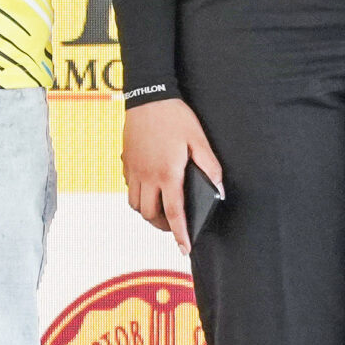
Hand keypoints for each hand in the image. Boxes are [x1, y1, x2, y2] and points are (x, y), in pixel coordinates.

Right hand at [120, 97, 222, 254]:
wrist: (147, 95)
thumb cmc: (175, 117)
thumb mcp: (199, 140)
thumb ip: (210, 167)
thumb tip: (219, 190)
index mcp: (167, 173)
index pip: (173, 213)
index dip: (180, 234)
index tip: (184, 249)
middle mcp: (147, 175)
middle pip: (149, 214)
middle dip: (162, 225)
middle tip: (175, 224)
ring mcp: (133, 169)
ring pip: (135, 204)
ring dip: (148, 211)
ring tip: (162, 207)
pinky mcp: (125, 161)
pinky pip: (129, 187)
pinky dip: (139, 194)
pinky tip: (150, 186)